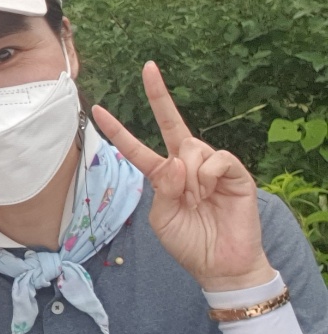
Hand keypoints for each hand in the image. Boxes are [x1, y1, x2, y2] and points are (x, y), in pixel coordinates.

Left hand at [93, 61, 273, 291]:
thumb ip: (161, 188)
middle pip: (172, 123)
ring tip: (197, 201)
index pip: (138, 147)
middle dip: (159, 94)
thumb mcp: (161, 217)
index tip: (98, 109)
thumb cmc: (189, 242)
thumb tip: (175, 161)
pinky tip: (211, 194)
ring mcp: (212, 166)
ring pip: (190, 148)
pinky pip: (215, 158)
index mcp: (165, 174)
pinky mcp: (235, 172)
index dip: (119, 130)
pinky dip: (207, 176)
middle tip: (148, 67)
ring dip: (188, 178)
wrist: (220, 265)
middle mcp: (188, 164)